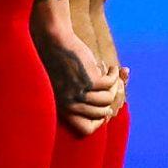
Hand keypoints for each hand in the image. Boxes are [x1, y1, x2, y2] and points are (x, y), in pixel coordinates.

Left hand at [29, 0, 120, 133]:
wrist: (51, 38)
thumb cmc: (57, 59)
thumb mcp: (67, 82)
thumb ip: (85, 95)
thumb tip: (110, 108)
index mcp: (60, 107)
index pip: (85, 129)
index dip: (97, 121)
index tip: (103, 109)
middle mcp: (69, 103)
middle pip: (101, 114)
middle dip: (109, 100)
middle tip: (112, 88)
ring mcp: (79, 93)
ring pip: (108, 99)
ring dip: (114, 87)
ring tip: (111, 76)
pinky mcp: (89, 80)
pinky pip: (111, 84)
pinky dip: (115, 76)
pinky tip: (113, 68)